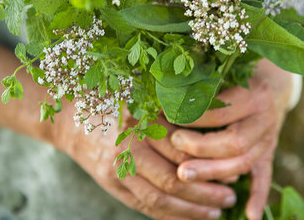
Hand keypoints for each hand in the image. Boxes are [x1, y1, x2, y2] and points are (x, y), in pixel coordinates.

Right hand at [53, 109, 236, 219]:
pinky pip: (144, 206)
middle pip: (173, 179)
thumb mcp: (141, 96)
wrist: (71, 118)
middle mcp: (127, 148)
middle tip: (230, 194)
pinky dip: (169, 216)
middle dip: (205, 192)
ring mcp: (116, 170)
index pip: (181, 149)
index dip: (209, 161)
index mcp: (139, 121)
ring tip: (216, 212)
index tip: (232, 166)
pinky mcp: (111, 185)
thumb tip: (212, 128)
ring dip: (191, 210)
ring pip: (159, 199)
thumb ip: (171, 109)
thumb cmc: (113, 100)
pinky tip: (189, 218)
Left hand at [170, 60, 293, 219]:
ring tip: (183, 175)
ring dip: (213, 172)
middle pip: (234, 142)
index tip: (170, 118)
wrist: (274, 84)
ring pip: (244, 162)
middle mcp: (265, 119)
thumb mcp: (225, 73)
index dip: (193, 118)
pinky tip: (248, 214)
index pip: (221, 112)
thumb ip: (203, 86)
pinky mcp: (269, 153)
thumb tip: (164, 100)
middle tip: (174, 145)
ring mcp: (269, 139)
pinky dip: (258, 196)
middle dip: (200, 148)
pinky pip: (265, 177)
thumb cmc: (239, 76)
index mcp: (254, 95)